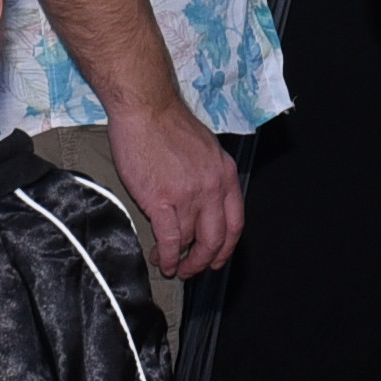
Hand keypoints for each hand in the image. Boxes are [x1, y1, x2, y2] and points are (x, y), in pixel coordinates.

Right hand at [117, 98, 246, 283]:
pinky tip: (160, 260)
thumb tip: (202, 203)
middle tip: (192, 270)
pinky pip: (169, 240)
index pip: (235, 222)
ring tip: (168, 264)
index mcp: (225, 175)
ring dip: (179, 260)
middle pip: (216, 239)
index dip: (226, 247)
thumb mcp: (205, 149)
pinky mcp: (162, 201)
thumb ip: (208, 177)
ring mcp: (189, 196)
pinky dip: (166, 256)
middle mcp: (212, 188)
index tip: (217, 258)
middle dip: (204, 261)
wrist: (146, 109)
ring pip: (189, 241)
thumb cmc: (167, 124)